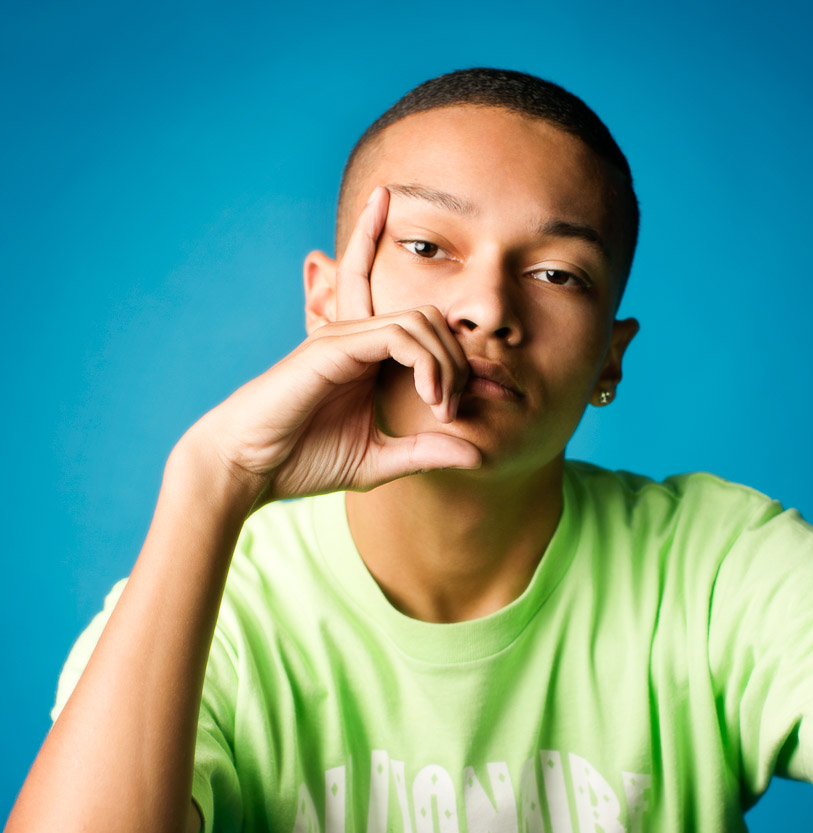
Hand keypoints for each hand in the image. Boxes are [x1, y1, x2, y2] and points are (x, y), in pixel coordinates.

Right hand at [186, 186, 480, 506]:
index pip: (426, 334)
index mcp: (369, 362)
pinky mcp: (334, 347)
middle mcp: (359, 341)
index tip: (499, 396)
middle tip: (456, 412)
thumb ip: (425, 453)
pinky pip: (396, 335)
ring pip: (420, 322)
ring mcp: (346, 340)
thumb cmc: (300, 461)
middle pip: (432, 321)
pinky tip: (429, 397)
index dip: (469, 361)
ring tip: (442, 410)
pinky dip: (424, 362)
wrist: (248, 467)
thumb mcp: (378, 462)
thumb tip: (478, 454)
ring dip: (445, 364)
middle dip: (461, 361)